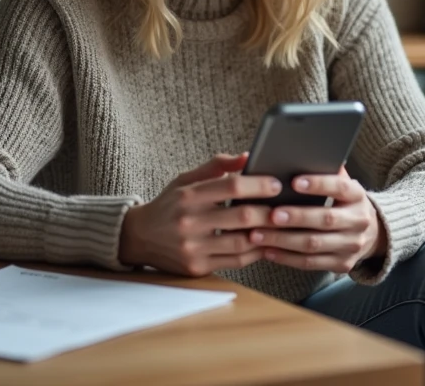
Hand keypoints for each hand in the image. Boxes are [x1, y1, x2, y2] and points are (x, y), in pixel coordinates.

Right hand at [118, 152, 282, 276]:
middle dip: (269, 211)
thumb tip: (247, 156)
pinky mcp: (196, 268)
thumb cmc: (169, 205)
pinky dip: (254, 253)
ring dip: (266, 234)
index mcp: (189, 195)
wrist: (137, 237)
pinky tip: (266, 244)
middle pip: (241, 216)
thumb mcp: (185, 180)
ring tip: (282, 226)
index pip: (231, 186)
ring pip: (241, 243)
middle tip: (287, 207)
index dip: (258, 185)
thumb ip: (216, 167)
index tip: (276, 184)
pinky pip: (234, 262)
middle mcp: (190, 222)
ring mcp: (193, 248)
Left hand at [250, 166, 386, 272]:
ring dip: (283, 240)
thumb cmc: (344, 202)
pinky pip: (310, 263)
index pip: (340, 187)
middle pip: (326, 219)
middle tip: (271, 214)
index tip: (294, 181)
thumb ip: (326, 170)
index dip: (318, 184)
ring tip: (257, 234)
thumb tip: (299, 151)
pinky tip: (267, 250)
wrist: (372, 234)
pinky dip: (286, 257)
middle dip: (296, 217)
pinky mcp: (341, 264)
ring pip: (314, 245)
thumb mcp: (342, 185)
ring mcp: (351, 246)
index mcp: (358, 196)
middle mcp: (358, 221)